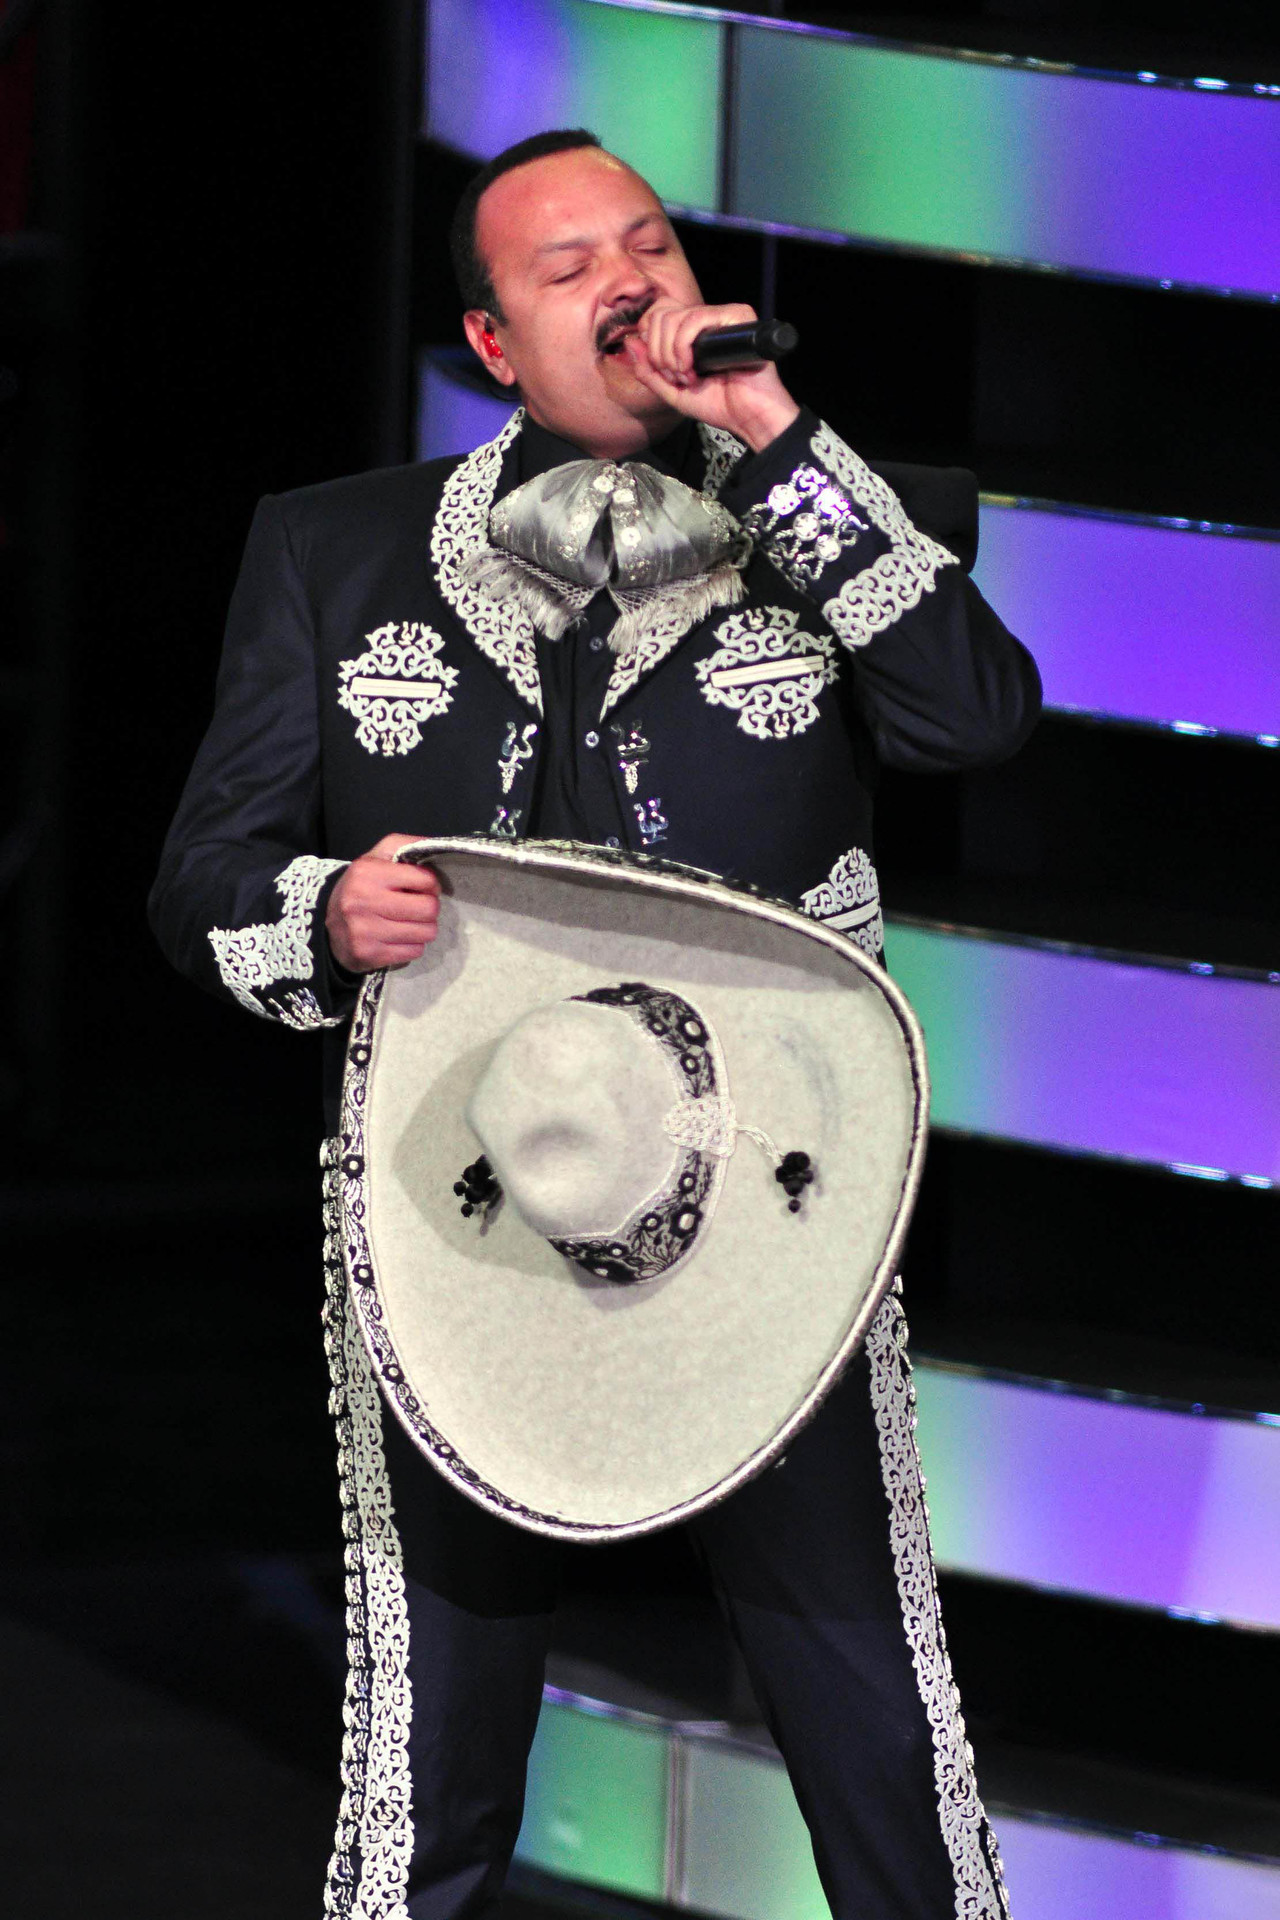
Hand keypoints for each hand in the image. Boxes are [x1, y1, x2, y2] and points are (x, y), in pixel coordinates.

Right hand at [326, 833, 440, 971]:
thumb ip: (405, 845)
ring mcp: (365, 931)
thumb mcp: (376, 857)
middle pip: (429, 909)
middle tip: (418, 907)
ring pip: (426, 932)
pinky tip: (399, 937)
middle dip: (430, 908)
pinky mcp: (369, 954)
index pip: (425, 880)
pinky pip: (414, 951)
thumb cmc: (360, 887)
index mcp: (368, 873)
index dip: (431, 884)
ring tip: (408, 922)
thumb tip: (437, 848)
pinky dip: (412, 945)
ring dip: (424, 928)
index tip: (422, 887)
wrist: (325, 922)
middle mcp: (363, 902)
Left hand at [625, 300, 799, 452]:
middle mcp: (706, 321)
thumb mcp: (672, 392)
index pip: (658, 314)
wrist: (746, 417)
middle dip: (658, 351)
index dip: (650, 340)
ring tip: (686, 376)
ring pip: (675, 316)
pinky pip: (697, 316)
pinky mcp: (737, 317)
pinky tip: (692, 368)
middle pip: (662, 313)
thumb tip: (631, 342)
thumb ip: (649, 371)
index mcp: (692, 333)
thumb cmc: (718, 405)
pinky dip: (684, 344)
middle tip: (674, 376)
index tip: (662, 368)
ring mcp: (722, 317)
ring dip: (671, 352)